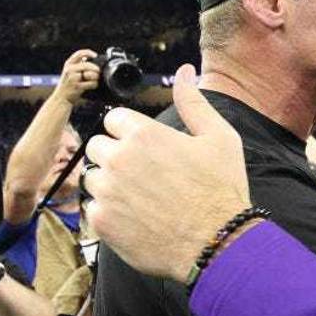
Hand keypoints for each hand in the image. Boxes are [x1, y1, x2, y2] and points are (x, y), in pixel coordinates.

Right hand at [56, 49, 99, 104]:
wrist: (61, 97)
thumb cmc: (68, 84)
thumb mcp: (70, 71)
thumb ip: (78, 64)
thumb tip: (90, 58)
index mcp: (69, 63)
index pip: (80, 53)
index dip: (89, 53)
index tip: (96, 56)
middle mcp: (70, 69)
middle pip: (89, 65)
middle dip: (96, 69)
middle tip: (98, 73)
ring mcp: (73, 77)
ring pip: (91, 74)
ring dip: (96, 78)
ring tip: (93, 80)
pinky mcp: (77, 86)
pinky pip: (92, 83)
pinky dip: (94, 85)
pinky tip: (91, 86)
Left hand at [83, 64, 250, 282]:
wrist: (217, 243)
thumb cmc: (221, 190)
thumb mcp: (219, 138)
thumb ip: (194, 102)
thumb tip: (184, 71)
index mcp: (144, 134)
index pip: (114, 119)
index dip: (131, 133)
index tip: (149, 150)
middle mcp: (119, 159)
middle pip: (98, 146)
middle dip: (117, 156)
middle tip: (146, 175)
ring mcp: (107, 191)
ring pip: (93, 177)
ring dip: (111, 184)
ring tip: (143, 199)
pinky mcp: (102, 221)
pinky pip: (93, 207)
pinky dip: (111, 212)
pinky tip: (138, 218)